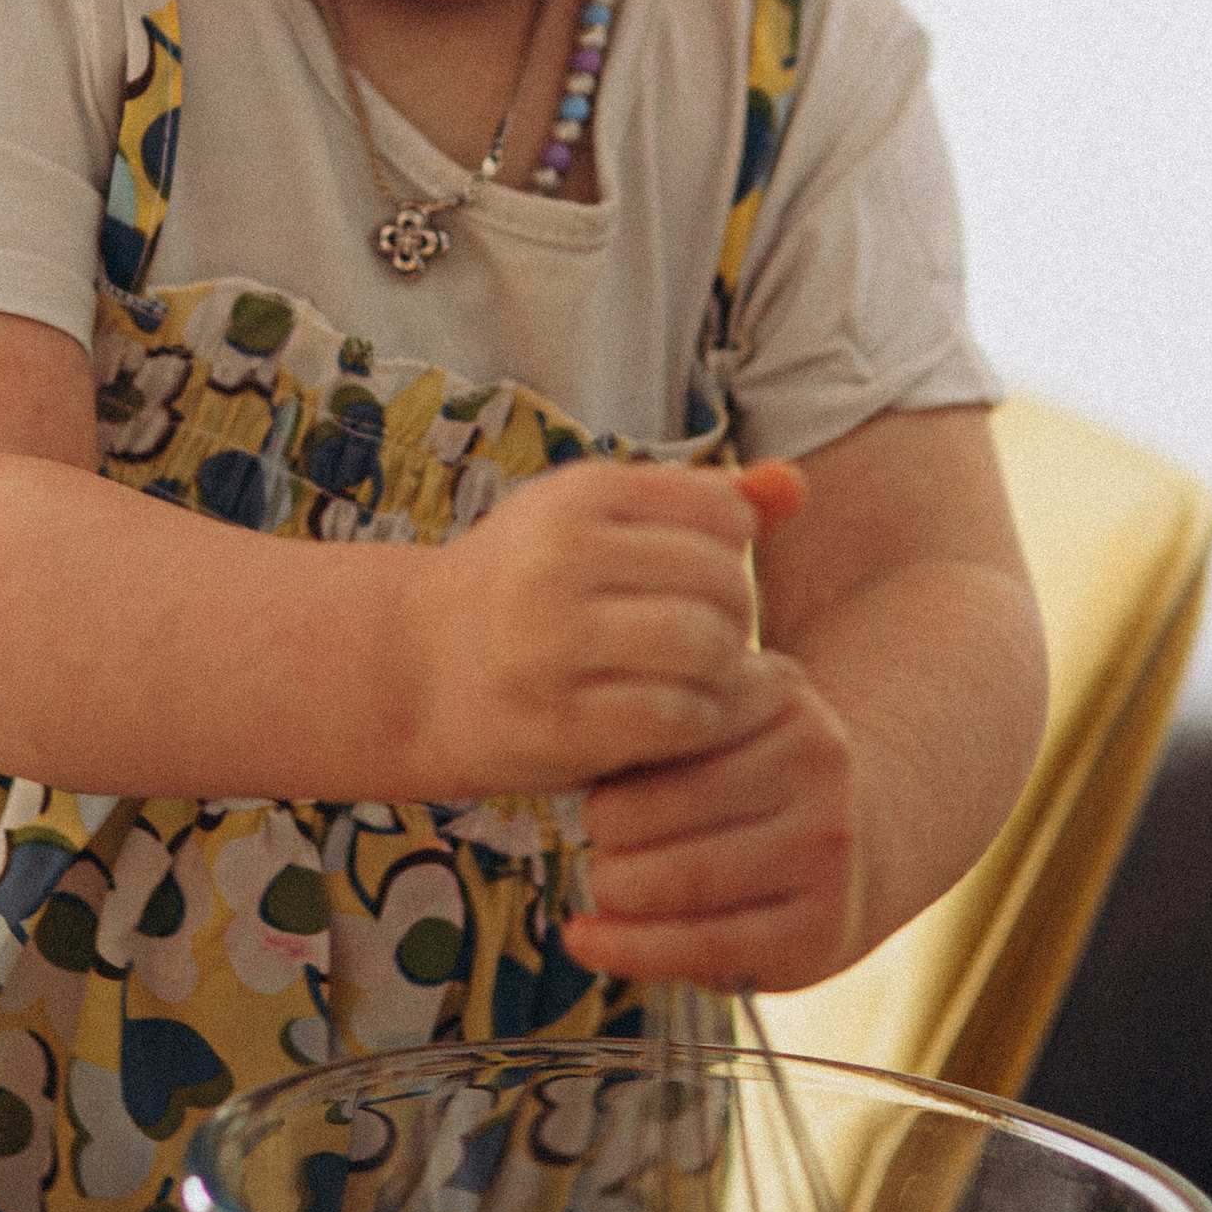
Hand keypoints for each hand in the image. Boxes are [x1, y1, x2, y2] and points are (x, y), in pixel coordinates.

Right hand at [413, 455, 778, 795]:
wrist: (416, 670)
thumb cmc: (529, 589)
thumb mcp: (597, 523)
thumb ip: (699, 503)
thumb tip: (795, 486)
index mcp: (578, 495)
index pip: (723, 514)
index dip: (734, 554)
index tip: (705, 584)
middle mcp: (559, 557)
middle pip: (723, 583)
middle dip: (738, 621)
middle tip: (718, 646)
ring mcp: (552, 642)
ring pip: (707, 649)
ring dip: (727, 676)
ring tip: (707, 683)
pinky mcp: (556, 722)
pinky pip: (677, 718)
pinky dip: (701, 725)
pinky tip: (684, 723)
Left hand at [563, 644, 863, 993]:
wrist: (861, 838)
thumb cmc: (747, 777)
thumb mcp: (718, 719)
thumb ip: (655, 720)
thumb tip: (561, 759)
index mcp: (779, 694)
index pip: (665, 724)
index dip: (607, 755)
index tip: (585, 771)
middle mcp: (817, 763)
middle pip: (667, 803)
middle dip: (606, 828)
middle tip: (594, 834)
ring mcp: (825, 846)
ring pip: (681, 879)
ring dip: (614, 887)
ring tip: (604, 881)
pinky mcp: (820, 925)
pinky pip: (701, 943)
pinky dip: (628, 948)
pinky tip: (584, 940)